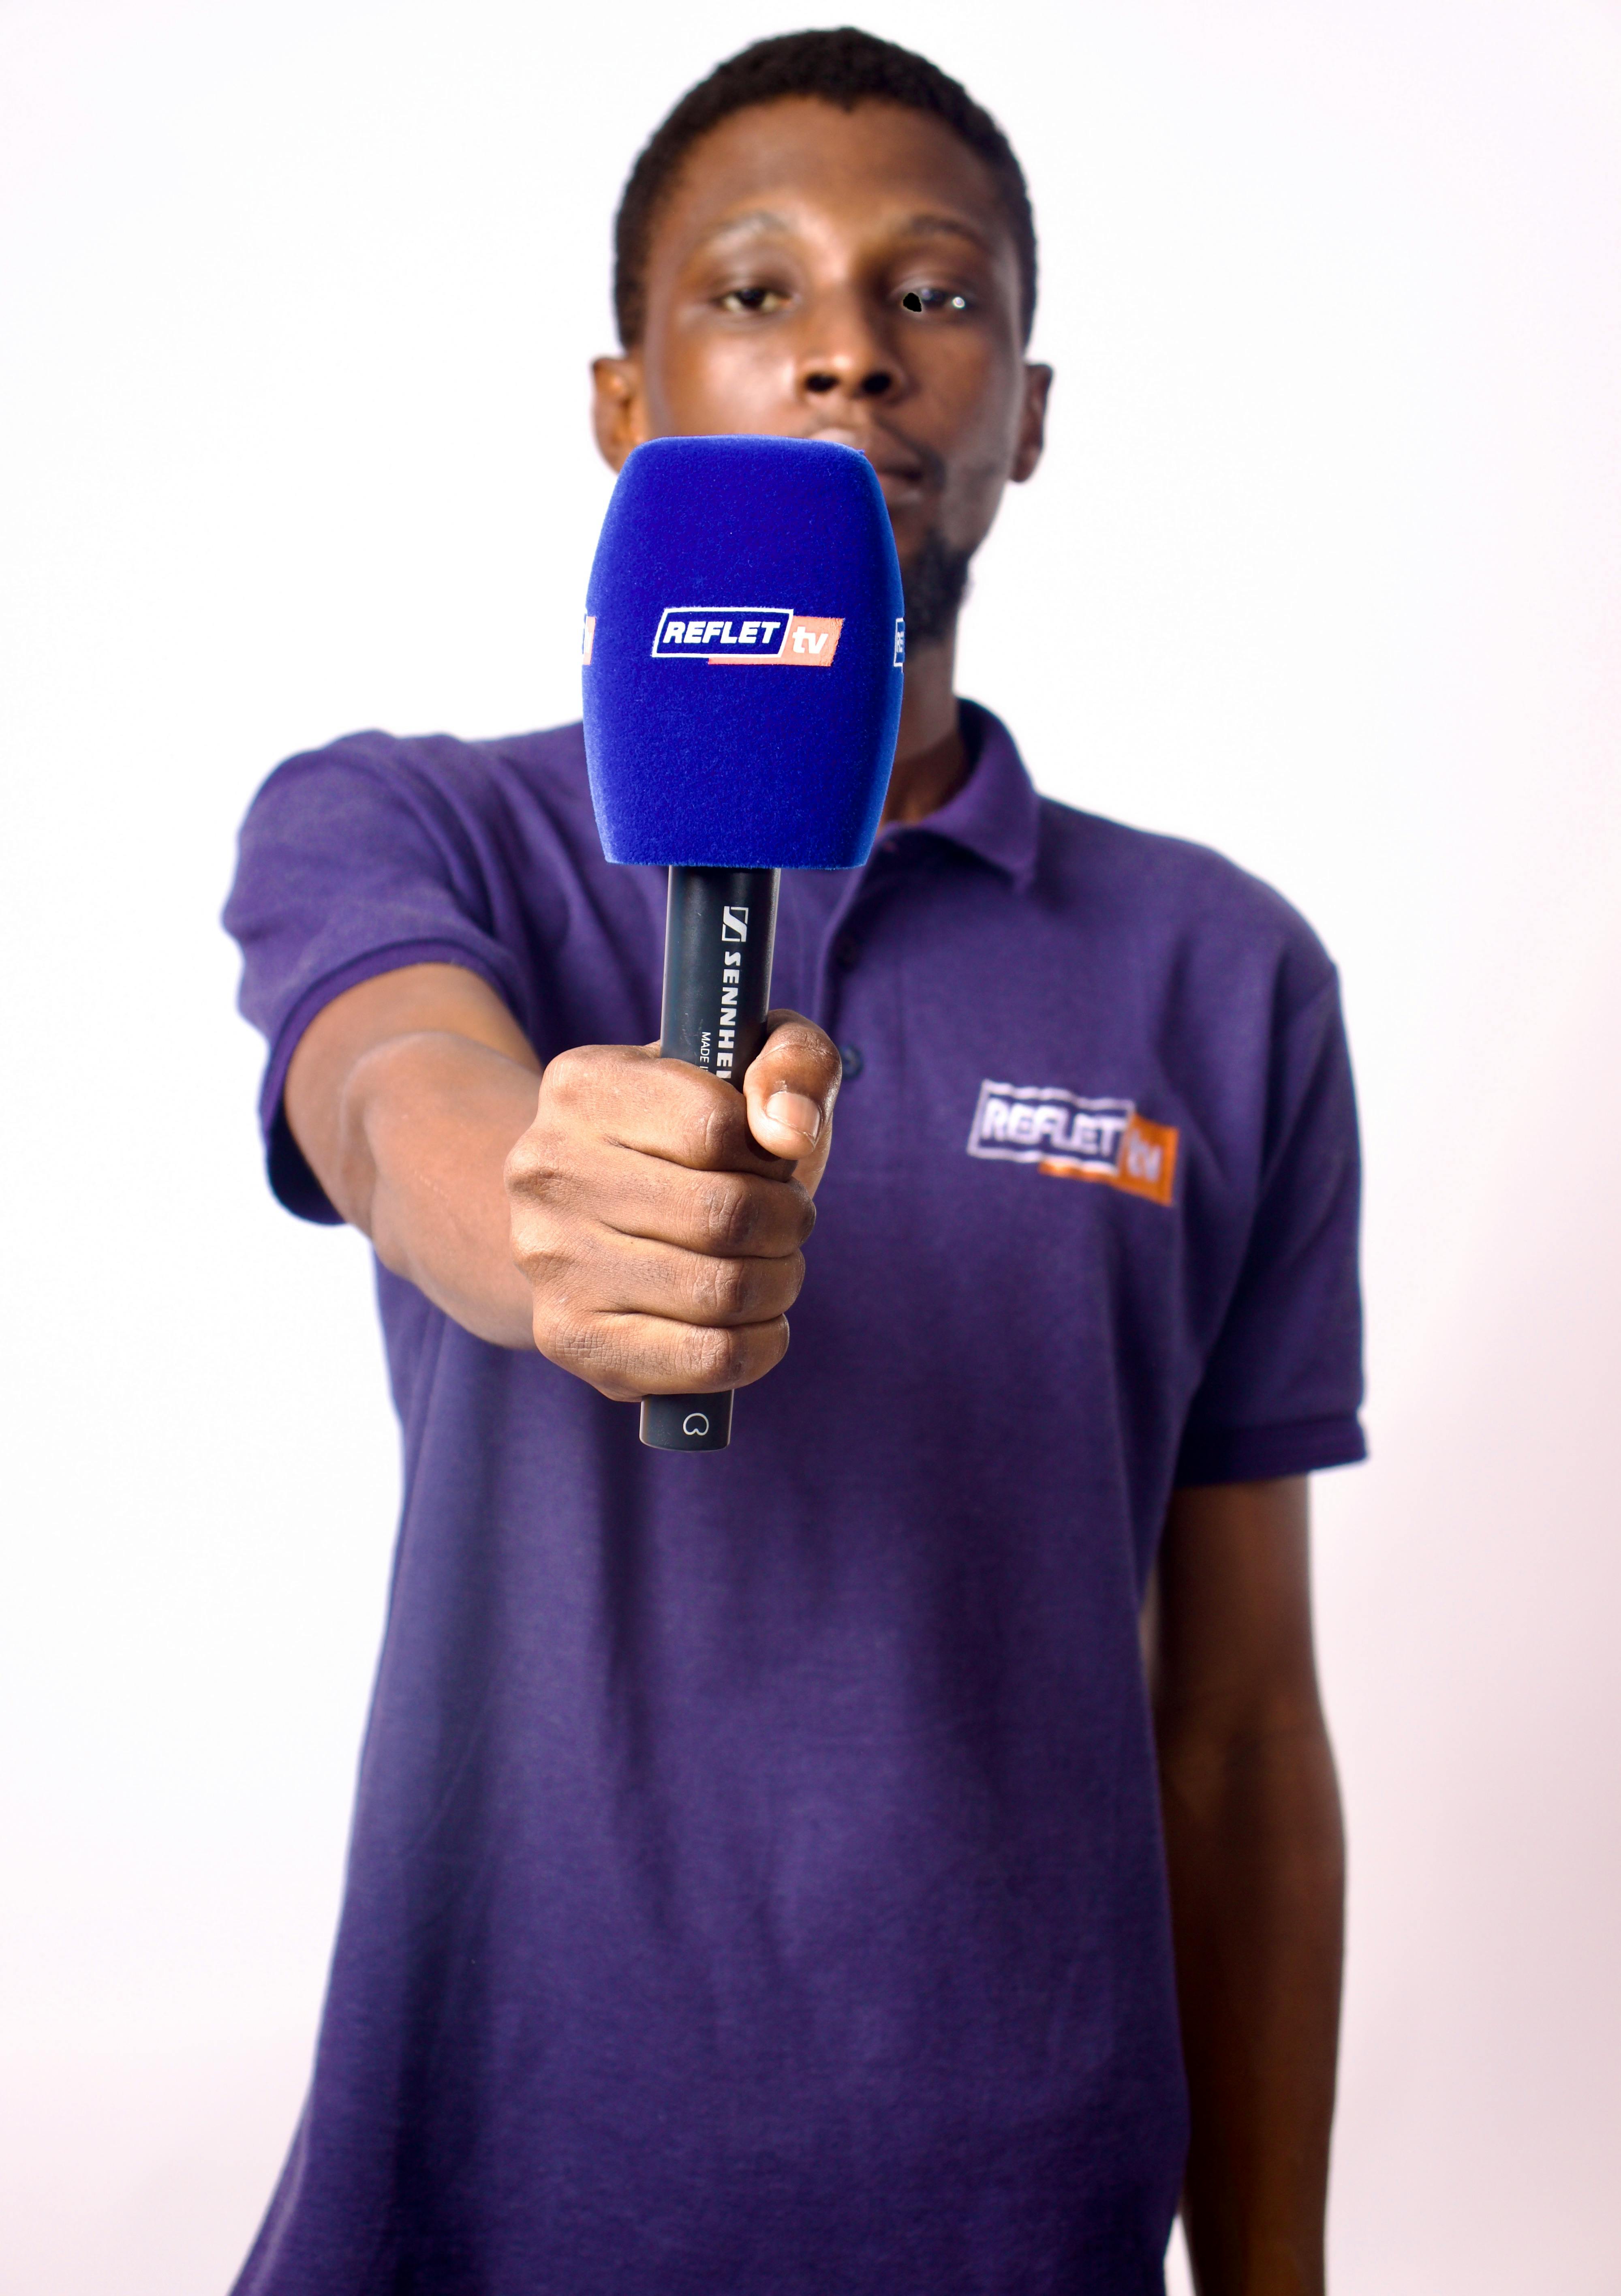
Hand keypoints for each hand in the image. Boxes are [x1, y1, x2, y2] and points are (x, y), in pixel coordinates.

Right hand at [505, 1013, 841, 1399]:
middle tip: (789, 1222)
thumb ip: (795, 1061)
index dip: (772, 1152)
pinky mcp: (567, 1336)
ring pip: (721, 1290)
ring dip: (779, 1283)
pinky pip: (704, 1359)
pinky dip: (759, 1346)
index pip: (716, 1125)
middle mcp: (546, 1169)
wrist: (589, 1215)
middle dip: (788, 1223)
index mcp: (583, 1086)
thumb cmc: (693, 1138)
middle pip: (725, 1214)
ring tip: (773, 1268)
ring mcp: (548, 1259)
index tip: (770, 1160)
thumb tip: (790, 1130)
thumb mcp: (749, 1067)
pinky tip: (759, 1324)